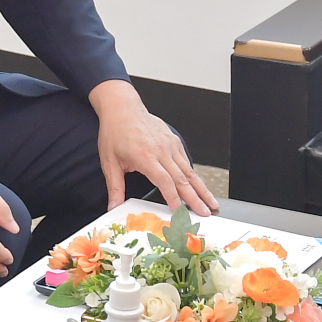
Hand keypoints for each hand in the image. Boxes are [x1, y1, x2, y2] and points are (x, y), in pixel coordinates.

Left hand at [90, 80, 216, 216]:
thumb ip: (115, 187)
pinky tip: (200, 186)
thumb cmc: (115, 132)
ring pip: (189, 170)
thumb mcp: (109, 162)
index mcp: (145, 157)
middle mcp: (161, 150)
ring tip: (212, 202)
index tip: (181, 213)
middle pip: (182, 179)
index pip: (165, 182)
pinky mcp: (173, 140)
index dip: (175, 199)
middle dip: (196, 198)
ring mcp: (170, 144)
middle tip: (206, 213)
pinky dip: (194, 175)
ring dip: (202, 188)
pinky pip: (185, 160)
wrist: (122, 108)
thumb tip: (113, 207)